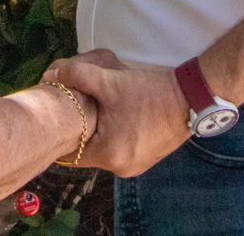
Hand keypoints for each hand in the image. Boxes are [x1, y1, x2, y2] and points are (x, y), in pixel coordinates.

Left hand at [44, 49, 190, 176]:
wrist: (192, 97)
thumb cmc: (149, 91)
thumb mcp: (109, 80)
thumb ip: (76, 75)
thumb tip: (52, 74)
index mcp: (110, 155)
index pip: (70, 153)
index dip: (60, 133)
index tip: (54, 116)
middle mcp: (122, 168)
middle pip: (87, 152)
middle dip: (79, 131)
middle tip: (71, 109)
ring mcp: (136, 166)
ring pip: (103, 149)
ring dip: (97, 132)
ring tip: (92, 110)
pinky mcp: (146, 158)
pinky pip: (119, 149)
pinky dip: (112, 135)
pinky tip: (113, 115)